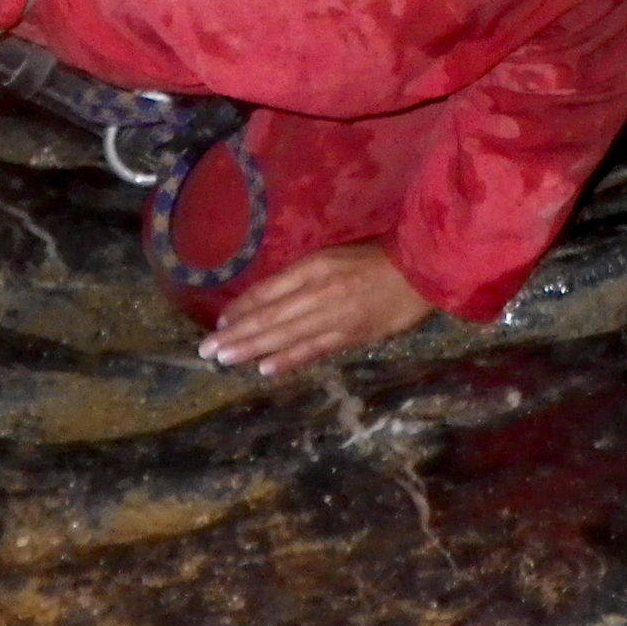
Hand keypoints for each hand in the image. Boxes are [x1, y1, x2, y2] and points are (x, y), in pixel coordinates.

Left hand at [200, 243, 430, 375]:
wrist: (418, 270)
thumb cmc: (374, 259)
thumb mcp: (331, 257)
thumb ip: (302, 276)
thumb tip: (269, 297)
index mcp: (312, 268)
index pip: (267, 291)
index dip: (242, 308)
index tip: (219, 323)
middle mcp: (317, 291)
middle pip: (269, 316)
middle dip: (236, 334)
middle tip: (207, 349)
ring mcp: (333, 316)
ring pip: (284, 335)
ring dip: (252, 348)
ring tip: (225, 359)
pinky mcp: (350, 335)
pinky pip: (313, 349)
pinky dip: (288, 359)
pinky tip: (264, 368)